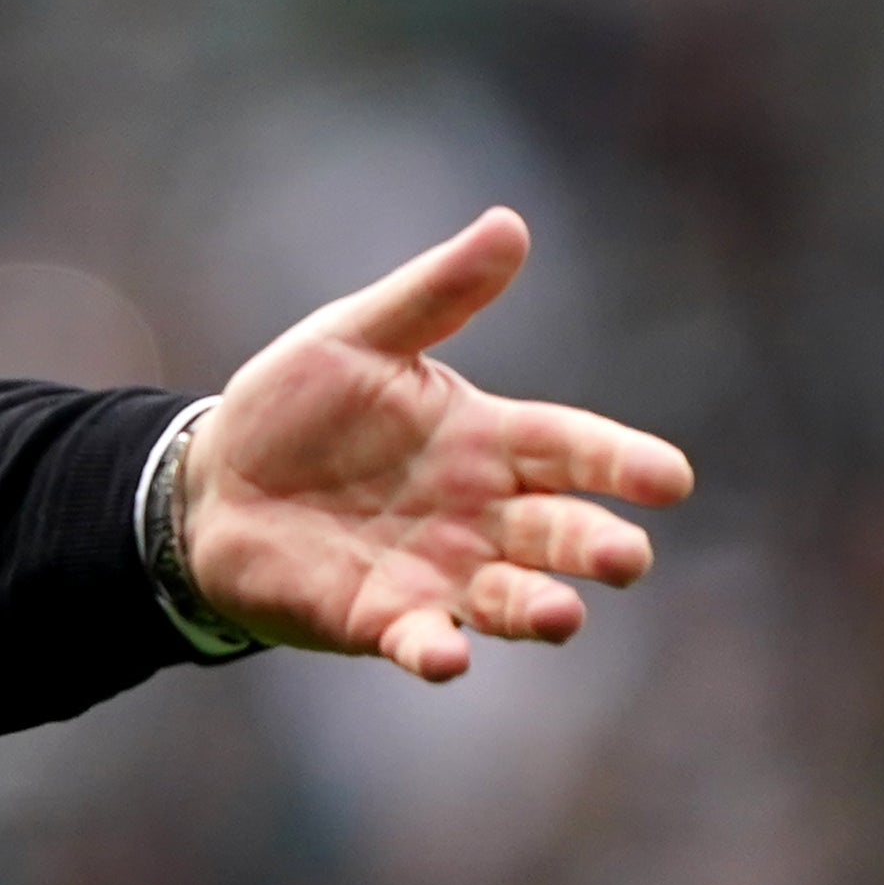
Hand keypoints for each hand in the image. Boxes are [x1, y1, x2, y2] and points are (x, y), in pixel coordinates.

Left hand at [184, 208, 693, 682]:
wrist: (212, 481)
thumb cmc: (297, 407)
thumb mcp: (357, 336)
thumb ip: (435, 294)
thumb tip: (508, 224)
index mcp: (488, 440)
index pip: (574, 448)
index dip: (622, 463)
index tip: (671, 479)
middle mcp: (480, 514)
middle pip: (559, 532)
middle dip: (596, 546)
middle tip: (625, 557)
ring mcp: (436, 572)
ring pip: (510, 597)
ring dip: (538, 608)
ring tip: (563, 615)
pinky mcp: (380, 619)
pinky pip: (421, 640)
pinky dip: (437, 652)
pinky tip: (448, 659)